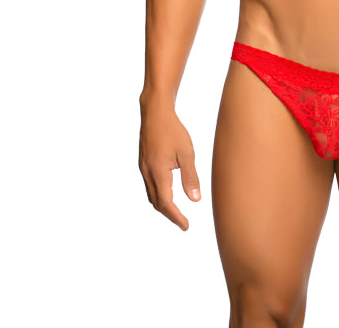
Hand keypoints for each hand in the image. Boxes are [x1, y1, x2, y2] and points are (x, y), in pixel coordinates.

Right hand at [139, 101, 200, 230]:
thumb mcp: (187, 153)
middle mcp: (147, 173)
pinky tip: (168, 193)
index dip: (176, 217)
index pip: (166, 203)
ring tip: (176, 212)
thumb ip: (190, 177)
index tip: (186, 226)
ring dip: (163, 206)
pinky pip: (149, 186)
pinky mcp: (143, 163)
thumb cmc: (173, 131)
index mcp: (158, 172)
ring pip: (151, 195)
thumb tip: (195, 200)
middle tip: (183, 222)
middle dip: (170, 214)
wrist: (155, 113)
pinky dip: (159, 195)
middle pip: (157, 202)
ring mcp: (143, 168)